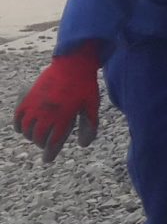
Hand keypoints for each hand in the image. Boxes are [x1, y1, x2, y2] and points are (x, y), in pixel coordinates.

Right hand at [14, 46, 102, 162]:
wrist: (72, 64)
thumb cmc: (84, 86)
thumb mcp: (91, 107)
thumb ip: (89, 126)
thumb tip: (82, 145)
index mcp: (63, 118)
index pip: (53, 142)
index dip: (50, 153)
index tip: (47, 159)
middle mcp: (46, 114)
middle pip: (38, 137)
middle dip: (42, 144)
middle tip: (46, 145)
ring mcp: (35, 105)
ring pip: (27, 129)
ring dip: (31, 136)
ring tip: (37, 137)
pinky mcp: (27, 97)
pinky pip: (18, 116)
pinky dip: (19, 125)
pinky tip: (23, 128)